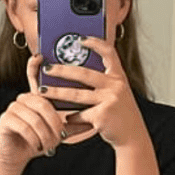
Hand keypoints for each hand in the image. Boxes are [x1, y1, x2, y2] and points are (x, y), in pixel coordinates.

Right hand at [0, 54, 73, 168]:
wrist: (17, 156)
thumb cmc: (38, 141)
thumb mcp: (57, 132)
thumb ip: (72, 125)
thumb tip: (94, 122)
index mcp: (36, 97)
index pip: (35, 77)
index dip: (35, 66)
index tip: (40, 56)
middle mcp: (23, 98)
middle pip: (43, 103)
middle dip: (55, 123)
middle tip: (60, 136)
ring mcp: (13, 107)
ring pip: (35, 118)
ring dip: (45, 134)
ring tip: (49, 145)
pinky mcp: (5, 119)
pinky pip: (25, 127)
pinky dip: (35, 139)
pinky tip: (38, 146)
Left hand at [37, 36, 148, 150]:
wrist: (133, 135)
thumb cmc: (121, 114)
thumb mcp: (118, 93)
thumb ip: (104, 83)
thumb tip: (75, 75)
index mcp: (119, 77)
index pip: (109, 53)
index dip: (95, 43)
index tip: (80, 39)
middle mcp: (115, 86)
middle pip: (83, 73)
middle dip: (61, 70)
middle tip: (46, 68)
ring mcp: (109, 100)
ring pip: (76, 95)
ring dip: (56, 93)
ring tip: (42, 91)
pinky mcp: (102, 116)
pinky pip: (80, 114)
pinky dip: (71, 117)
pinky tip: (66, 119)